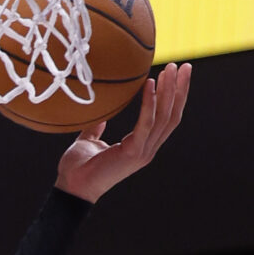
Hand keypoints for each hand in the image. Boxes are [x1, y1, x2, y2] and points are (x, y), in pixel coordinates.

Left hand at [55, 62, 190, 202]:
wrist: (70, 189)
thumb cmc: (77, 169)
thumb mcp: (89, 142)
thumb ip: (96, 129)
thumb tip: (99, 116)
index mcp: (141, 146)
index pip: (165, 118)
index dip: (174, 97)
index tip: (177, 75)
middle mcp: (147, 149)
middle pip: (172, 115)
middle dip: (180, 89)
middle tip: (184, 65)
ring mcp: (142, 152)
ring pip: (164, 116)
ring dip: (170, 91)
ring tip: (172, 69)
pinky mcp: (132, 152)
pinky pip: (145, 123)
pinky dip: (149, 103)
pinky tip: (150, 84)